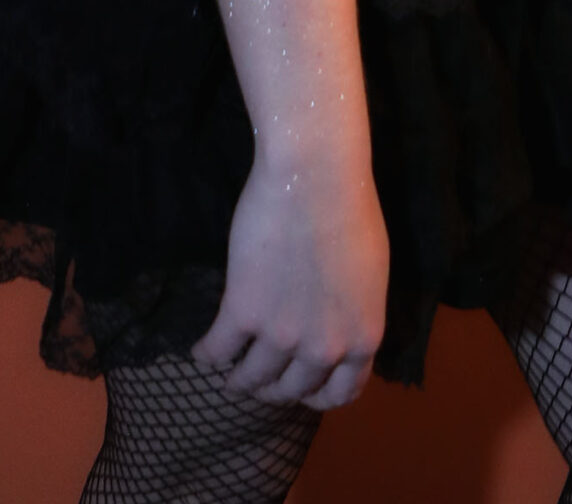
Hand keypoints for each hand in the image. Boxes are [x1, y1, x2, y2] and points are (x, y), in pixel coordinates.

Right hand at [190, 147, 389, 409]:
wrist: (315, 175)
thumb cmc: (351, 208)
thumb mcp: (369, 274)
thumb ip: (354, 311)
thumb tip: (338, 326)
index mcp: (361, 337)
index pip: (341, 393)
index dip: (317, 395)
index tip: (300, 389)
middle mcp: (324, 348)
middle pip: (292, 389)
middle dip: (274, 388)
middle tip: (260, 378)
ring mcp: (282, 335)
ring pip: (252, 378)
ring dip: (239, 380)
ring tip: (230, 373)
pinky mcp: (243, 311)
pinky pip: (218, 349)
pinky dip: (207, 354)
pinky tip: (201, 351)